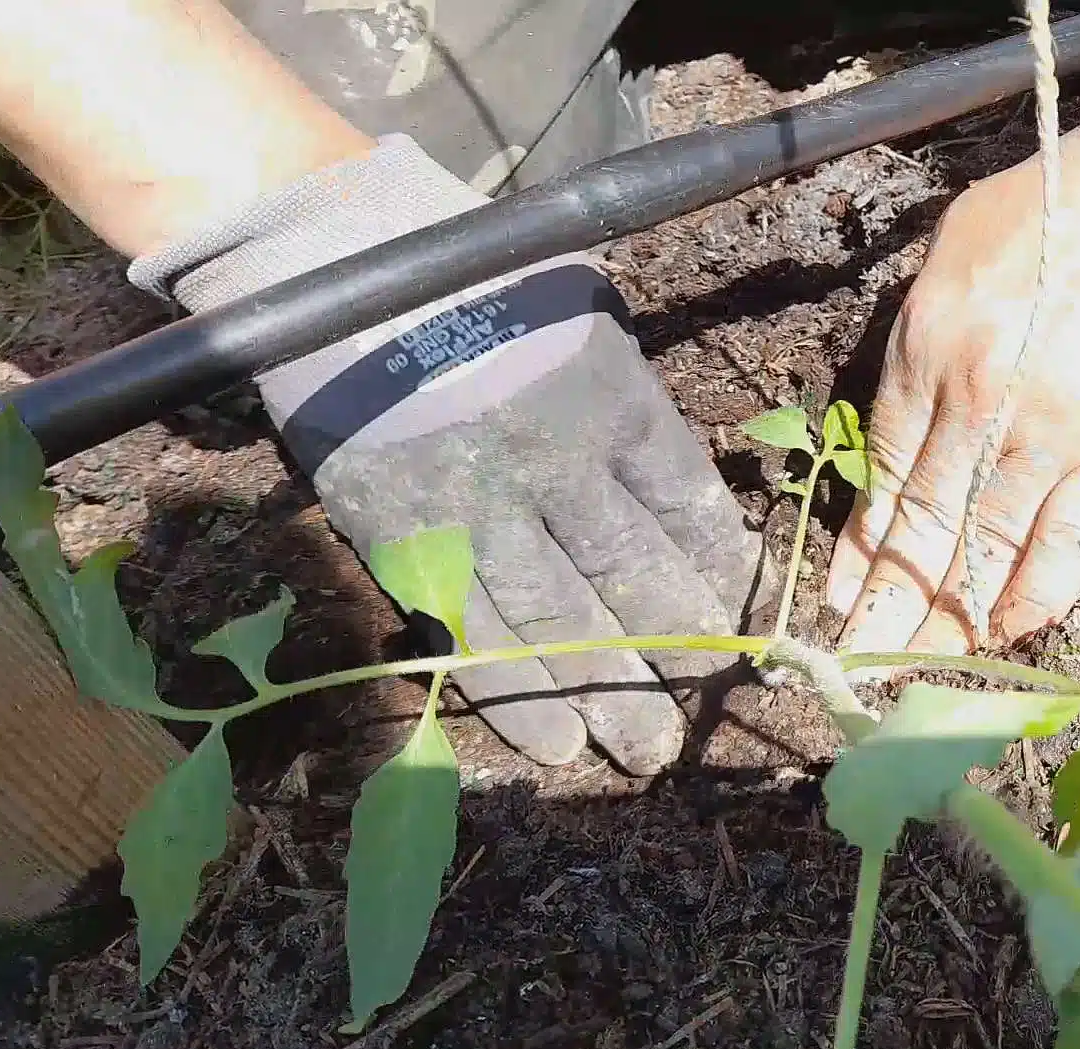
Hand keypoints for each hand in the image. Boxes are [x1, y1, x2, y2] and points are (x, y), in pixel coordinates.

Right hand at [135, 136, 772, 774]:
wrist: (337, 262)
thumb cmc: (480, 280)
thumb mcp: (586, 314)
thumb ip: (629, 405)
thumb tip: (676, 495)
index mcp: (613, 403)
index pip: (688, 513)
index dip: (720, 581)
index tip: (742, 628)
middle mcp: (556, 467)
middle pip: (636, 582)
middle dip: (681, 654)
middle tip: (708, 708)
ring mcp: (478, 510)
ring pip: (562, 626)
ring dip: (612, 698)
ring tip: (646, 755)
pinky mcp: (405, 541)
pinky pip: (474, 636)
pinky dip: (519, 697)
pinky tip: (558, 741)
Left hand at [825, 107, 1079, 655]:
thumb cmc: (1069, 199)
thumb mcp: (958, 247)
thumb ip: (924, 338)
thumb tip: (902, 422)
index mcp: (930, 348)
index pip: (884, 475)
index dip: (859, 549)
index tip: (837, 602)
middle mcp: (980, 400)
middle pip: (924, 527)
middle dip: (887, 605)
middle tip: (858, 664)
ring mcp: (1055, 432)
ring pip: (985, 548)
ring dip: (947, 616)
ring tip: (915, 667)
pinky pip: (1070, 546)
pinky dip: (1034, 596)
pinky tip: (1005, 635)